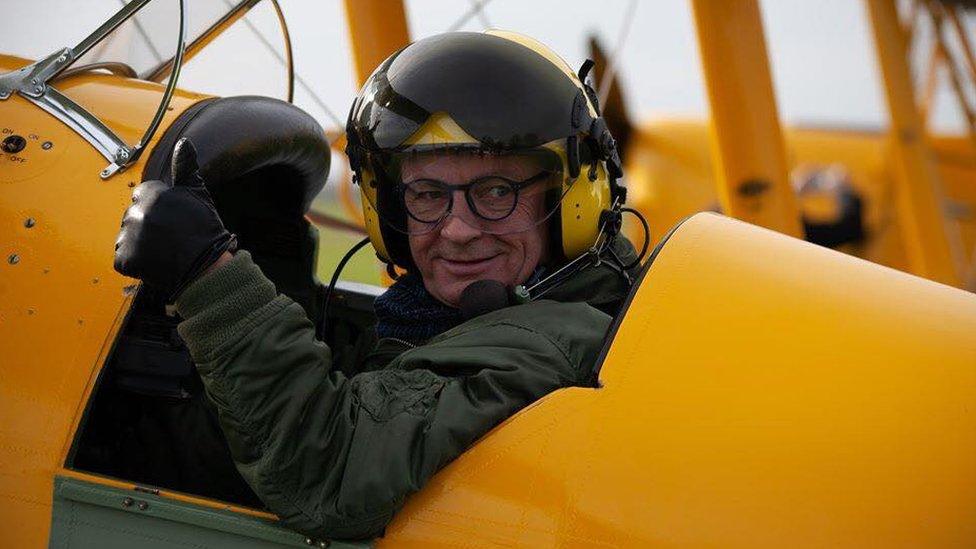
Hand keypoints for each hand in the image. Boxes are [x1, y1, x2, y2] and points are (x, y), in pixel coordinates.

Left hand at [114, 138, 236, 300]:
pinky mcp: (124, 259)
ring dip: (139, 243)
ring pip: (127, 236)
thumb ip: (186, 167)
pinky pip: (123, 257)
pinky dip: (135, 262)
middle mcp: (135, 214)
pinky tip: (154, 261)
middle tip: (169, 236)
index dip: (158, 208)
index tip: (171, 219)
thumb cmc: (204, 231)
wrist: (207, 267)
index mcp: (150, 195)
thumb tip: (184, 143)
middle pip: (134, 216)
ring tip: (162, 250)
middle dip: (147, 225)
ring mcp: (128, 237)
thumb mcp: (198, 195)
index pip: (143, 196)